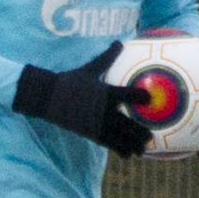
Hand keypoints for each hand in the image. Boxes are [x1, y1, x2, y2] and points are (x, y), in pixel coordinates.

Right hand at [12, 41, 152, 156]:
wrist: (47, 97)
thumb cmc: (69, 81)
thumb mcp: (89, 68)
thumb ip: (106, 58)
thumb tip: (119, 42)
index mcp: (104, 93)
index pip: (125, 95)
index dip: (139, 97)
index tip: (150, 100)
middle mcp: (102, 110)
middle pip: (126, 123)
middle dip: (139, 131)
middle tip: (151, 136)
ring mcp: (95, 123)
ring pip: (118, 137)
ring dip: (132, 144)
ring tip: (143, 150)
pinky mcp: (89, 132)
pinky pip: (107, 144)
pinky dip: (119, 149)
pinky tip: (128, 155)